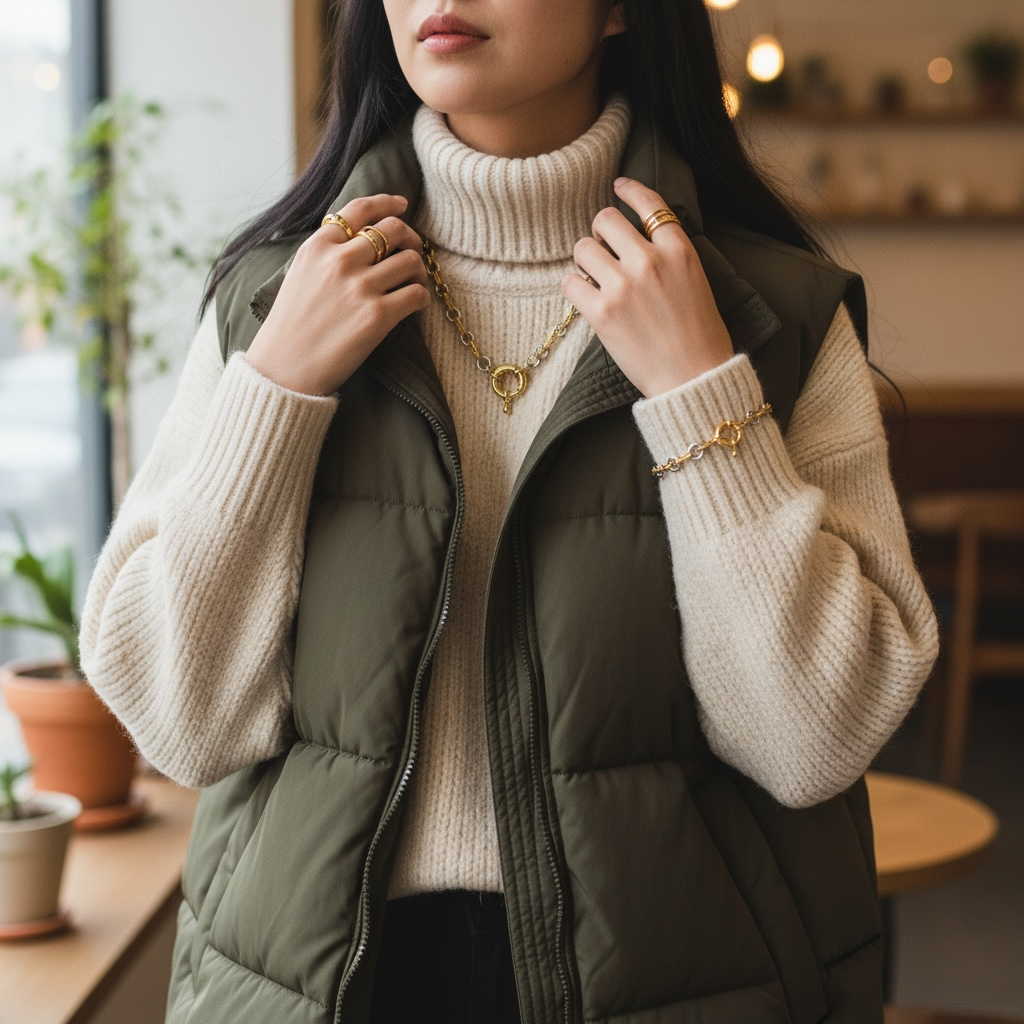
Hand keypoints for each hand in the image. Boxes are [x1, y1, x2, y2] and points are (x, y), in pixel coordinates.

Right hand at [245, 194, 430, 395]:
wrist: (283, 369)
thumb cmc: (291, 327)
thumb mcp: (300, 275)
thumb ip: (327, 253)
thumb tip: (364, 239)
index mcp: (317, 246)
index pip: (360, 209)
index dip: (388, 203)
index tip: (402, 206)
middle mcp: (339, 261)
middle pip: (393, 230)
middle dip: (410, 238)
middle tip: (413, 253)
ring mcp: (359, 288)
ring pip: (410, 260)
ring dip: (419, 270)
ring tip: (414, 282)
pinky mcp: (376, 316)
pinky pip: (417, 295)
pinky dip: (422, 298)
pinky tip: (415, 304)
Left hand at [561, 178, 733, 397]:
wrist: (693, 379)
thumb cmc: (699, 337)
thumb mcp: (696, 282)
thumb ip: (670, 256)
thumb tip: (637, 240)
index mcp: (679, 251)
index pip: (649, 204)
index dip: (629, 190)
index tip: (618, 186)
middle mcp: (650, 261)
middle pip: (605, 220)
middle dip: (600, 233)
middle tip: (603, 251)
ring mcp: (623, 286)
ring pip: (583, 248)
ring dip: (585, 262)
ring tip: (596, 280)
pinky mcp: (602, 312)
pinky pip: (570, 282)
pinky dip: (574, 289)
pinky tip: (586, 300)